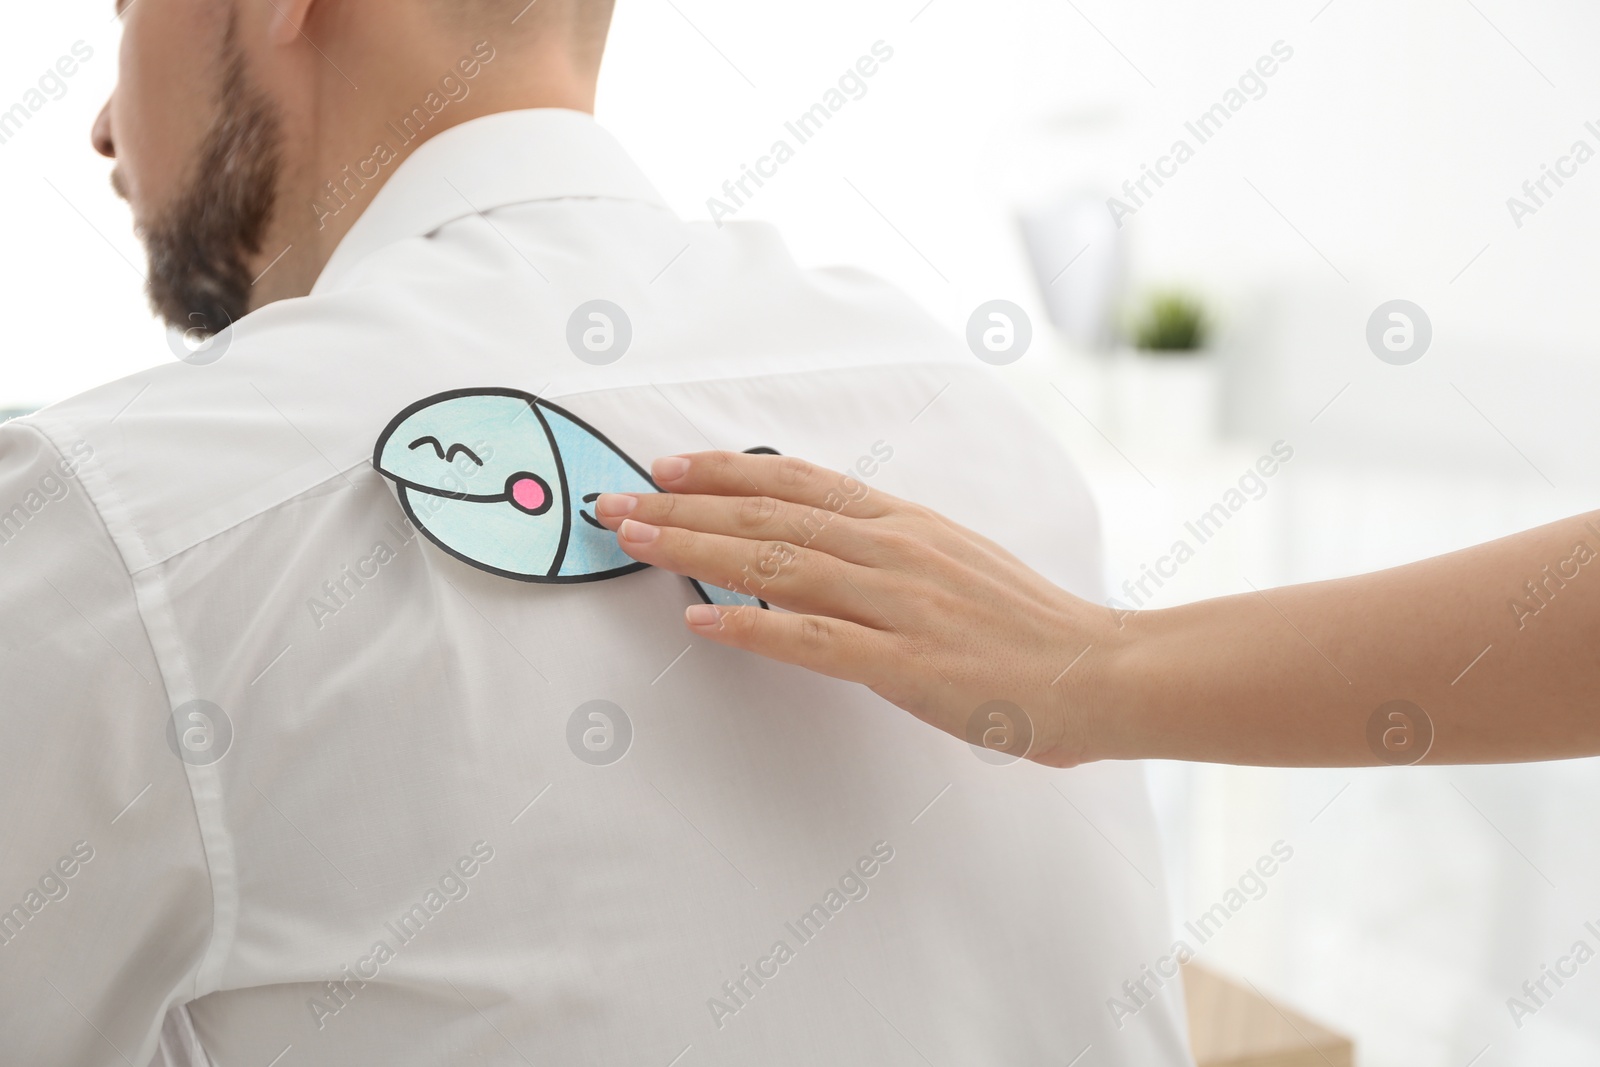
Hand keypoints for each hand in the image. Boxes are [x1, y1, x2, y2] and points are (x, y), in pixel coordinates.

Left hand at [593, 451, 1115, 766]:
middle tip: (616, 501)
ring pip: (777, 563)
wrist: (1099, 672)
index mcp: (906, 521)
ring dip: (696, 549)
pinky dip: (749, 627)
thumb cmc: (1029, 624)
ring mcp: (898, 602)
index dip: (724, 470)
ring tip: (635, 541)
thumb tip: (822, 543)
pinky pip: (811, 639)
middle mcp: (895, 548)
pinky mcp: (904, 661)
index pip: (798, 480)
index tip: (667, 466)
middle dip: (683, 505)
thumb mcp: (956, 560)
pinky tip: (699, 622)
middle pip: (770, 514)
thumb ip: (889, 548)